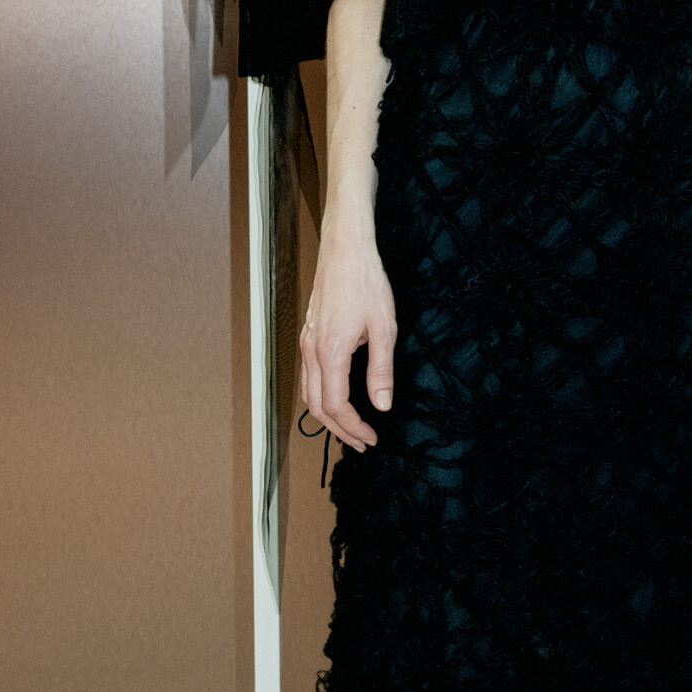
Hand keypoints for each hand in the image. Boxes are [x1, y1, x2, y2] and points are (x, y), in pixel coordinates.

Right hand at [300, 207, 396, 451]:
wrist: (345, 249)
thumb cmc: (366, 283)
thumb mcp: (384, 328)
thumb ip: (381, 370)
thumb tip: (381, 404)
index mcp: (330, 352)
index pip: (336, 406)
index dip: (353, 428)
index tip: (372, 438)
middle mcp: (311, 351)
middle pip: (317, 406)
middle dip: (340, 429)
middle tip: (362, 443)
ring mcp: (306, 342)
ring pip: (309, 393)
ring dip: (328, 416)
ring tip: (351, 428)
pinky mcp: (308, 334)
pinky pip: (309, 376)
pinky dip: (321, 396)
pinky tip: (338, 397)